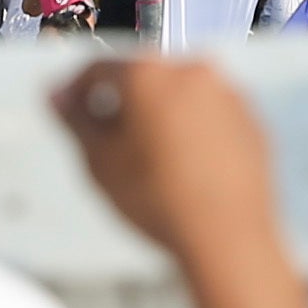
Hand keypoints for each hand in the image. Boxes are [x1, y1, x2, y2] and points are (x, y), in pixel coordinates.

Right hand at [54, 57, 307, 307]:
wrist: (228, 237)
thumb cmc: (159, 200)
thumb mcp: (98, 162)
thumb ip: (73, 120)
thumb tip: (56, 94)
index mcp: (148, 72)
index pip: (98, 69)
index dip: (75, 92)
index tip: (67, 112)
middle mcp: (192, 69)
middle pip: (141, 77)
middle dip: (119, 104)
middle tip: (104, 142)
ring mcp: (227, 92)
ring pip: (178, 95)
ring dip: (156, 115)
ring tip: (144, 160)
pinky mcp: (251, 118)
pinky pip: (209, 114)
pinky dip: (191, 129)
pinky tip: (182, 166)